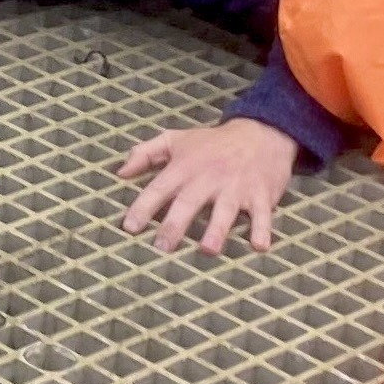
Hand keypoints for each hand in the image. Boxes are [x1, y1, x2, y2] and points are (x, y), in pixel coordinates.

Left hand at [119, 117, 299, 256]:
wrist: (261, 132)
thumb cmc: (213, 142)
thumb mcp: (177, 140)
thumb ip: (146, 153)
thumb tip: (120, 172)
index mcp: (185, 167)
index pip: (159, 188)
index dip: (143, 207)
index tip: (129, 227)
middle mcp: (208, 178)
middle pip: (189, 203)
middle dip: (175, 225)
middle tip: (162, 247)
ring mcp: (236, 188)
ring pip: (225, 211)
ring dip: (217, 230)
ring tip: (208, 250)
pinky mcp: (261, 195)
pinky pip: (263, 215)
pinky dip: (263, 230)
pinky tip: (259, 246)